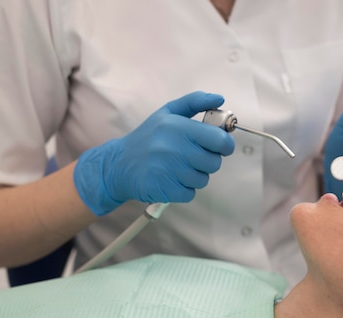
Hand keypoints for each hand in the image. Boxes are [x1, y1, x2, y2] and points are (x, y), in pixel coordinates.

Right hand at [74, 91, 234, 215]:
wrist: (118, 164)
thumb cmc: (149, 137)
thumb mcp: (169, 113)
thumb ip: (196, 102)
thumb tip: (220, 99)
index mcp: (178, 127)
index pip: (220, 140)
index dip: (224, 145)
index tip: (218, 146)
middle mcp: (173, 148)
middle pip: (214, 163)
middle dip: (207, 161)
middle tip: (191, 157)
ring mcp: (168, 170)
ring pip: (203, 179)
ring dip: (195, 176)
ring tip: (177, 168)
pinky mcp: (164, 189)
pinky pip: (190, 194)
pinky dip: (184, 189)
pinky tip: (171, 179)